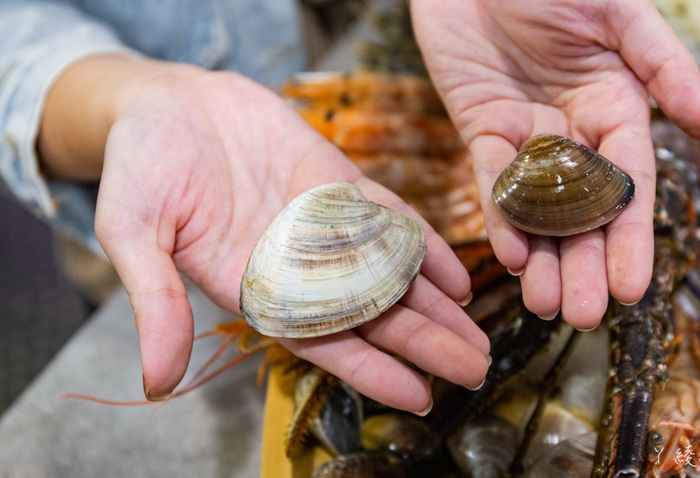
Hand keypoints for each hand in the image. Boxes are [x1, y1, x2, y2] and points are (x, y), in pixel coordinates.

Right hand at [39, 55, 488, 413]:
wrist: (164, 101)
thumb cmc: (138, 167)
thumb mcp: (132, 232)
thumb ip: (154, 301)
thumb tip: (155, 384)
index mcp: (254, 285)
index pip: (321, 341)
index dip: (369, 370)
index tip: (418, 396)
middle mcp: (297, 264)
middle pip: (370, 314)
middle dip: (422, 343)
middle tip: (474, 371)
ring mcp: (323, 224)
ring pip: (388, 272)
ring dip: (433, 304)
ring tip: (476, 335)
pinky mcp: (337, 183)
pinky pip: (388, 218)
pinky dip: (423, 244)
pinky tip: (456, 273)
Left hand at [412, 0, 699, 328]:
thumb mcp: (622, 18)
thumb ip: (664, 70)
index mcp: (617, 110)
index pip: (629, 187)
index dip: (631, 239)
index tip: (635, 288)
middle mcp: (574, 133)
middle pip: (582, 213)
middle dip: (583, 264)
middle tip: (583, 315)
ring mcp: (526, 135)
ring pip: (537, 210)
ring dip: (542, 258)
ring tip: (545, 305)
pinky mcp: (481, 128)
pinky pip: (491, 180)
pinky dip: (500, 216)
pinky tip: (510, 255)